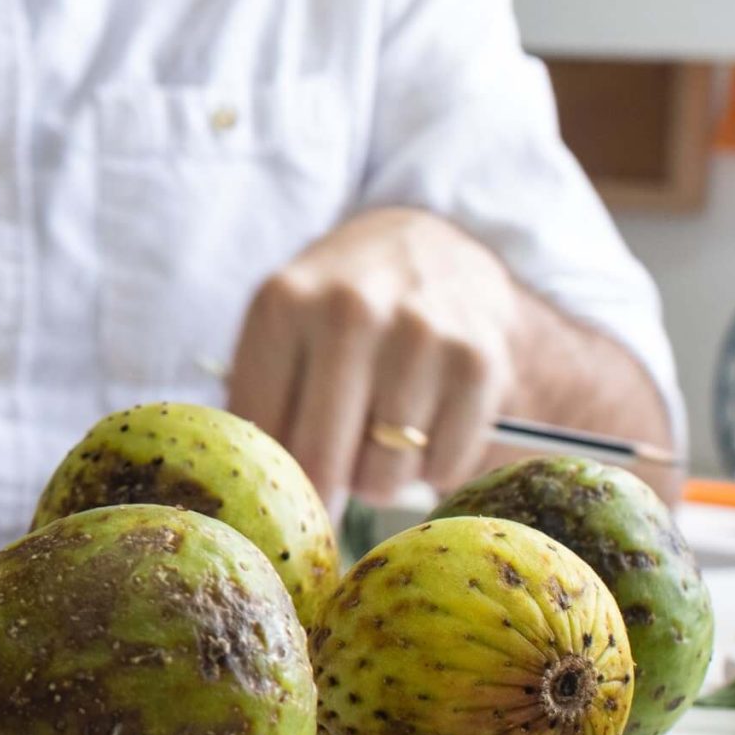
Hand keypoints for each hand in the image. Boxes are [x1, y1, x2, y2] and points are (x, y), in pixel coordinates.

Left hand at [225, 208, 520, 506]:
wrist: (427, 246)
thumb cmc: (337, 307)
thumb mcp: (280, 325)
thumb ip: (257, 398)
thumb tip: (260, 487)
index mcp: (283, 303)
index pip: (257, 429)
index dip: (266, 472)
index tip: (278, 485)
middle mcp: (349, 311)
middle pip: (320, 458)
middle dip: (322, 488)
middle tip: (328, 478)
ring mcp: (419, 334)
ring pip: (384, 473)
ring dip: (378, 477)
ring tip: (377, 437)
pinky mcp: (477, 362)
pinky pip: (442, 467)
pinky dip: (433, 468)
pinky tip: (425, 425)